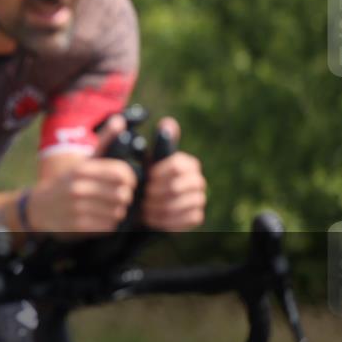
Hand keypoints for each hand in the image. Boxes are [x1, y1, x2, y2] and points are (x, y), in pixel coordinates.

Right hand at [28, 115, 137, 235]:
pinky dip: (109, 224)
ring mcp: (77, 208)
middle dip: (125, 198)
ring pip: (117, 212)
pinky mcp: (77, 226)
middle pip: (123, 195)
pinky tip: (101, 218)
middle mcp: (79, 187)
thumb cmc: (67, 182)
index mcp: (83, 169)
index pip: (122, 173)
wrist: (38, 208)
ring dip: (117, 212)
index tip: (127, 182)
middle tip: (119, 198)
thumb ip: (104, 141)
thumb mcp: (83, 161)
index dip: (131, 179)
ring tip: (109, 208)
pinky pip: (107, 227)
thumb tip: (120, 120)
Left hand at [143, 117, 206, 231]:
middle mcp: (198, 180)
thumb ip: (156, 142)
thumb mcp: (145, 159)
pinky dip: (165, 220)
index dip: (159, 174)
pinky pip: (184, 220)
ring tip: (143, 207)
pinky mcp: (196, 216)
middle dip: (156, 193)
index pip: (178, 166)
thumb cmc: (144, 177)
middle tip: (142, 196)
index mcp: (188, 163)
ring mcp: (199, 199)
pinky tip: (151, 218)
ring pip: (181, 204)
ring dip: (158, 207)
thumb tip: (169, 122)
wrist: (143, 204)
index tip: (146, 179)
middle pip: (178, 187)